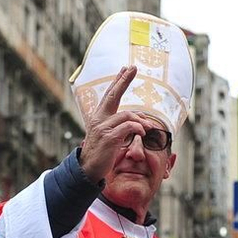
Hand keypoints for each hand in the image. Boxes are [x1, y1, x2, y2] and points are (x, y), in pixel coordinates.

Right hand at [77, 66, 151, 183]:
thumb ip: (120, 126)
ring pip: (127, 115)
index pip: (109, 95)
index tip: (125, 69)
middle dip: (123, 80)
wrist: (88, 170)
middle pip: (113, 95)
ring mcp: (103, 128)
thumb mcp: (109, 136)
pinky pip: (128, 127)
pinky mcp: (109, 138)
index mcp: (99, 117)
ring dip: (141, 119)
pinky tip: (143, 132)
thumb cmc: (100, 153)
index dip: (118, 81)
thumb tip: (137, 120)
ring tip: (149, 127)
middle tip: (133, 68)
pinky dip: (138, 127)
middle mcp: (99, 119)